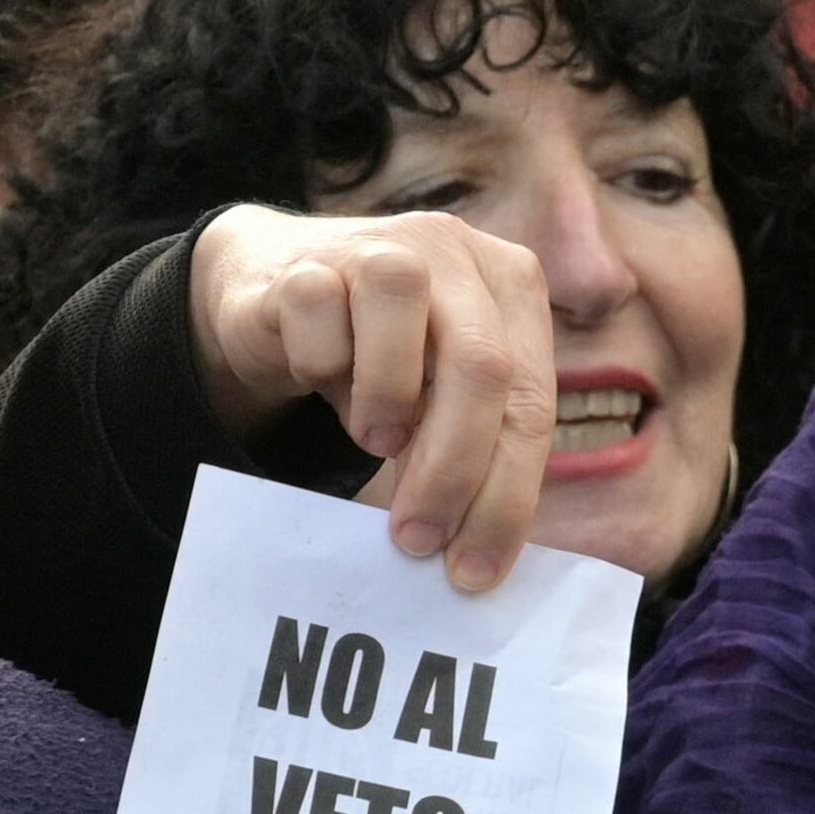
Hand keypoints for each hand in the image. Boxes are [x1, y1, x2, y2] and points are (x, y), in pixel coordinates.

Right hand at [186, 205, 555, 592]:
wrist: (283, 293)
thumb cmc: (378, 357)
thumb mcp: (437, 399)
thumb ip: (468, 447)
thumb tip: (471, 548)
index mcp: (511, 287)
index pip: (531, 401)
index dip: (507, 494)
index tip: (474, 569)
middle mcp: (457, 252)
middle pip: (482, 362)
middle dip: (455, 469)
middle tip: (418, 538)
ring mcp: (383, 245)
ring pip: (401, 301)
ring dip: (388, 394)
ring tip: (374, 441)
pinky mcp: (309, 259)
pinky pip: (317, 309)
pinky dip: (318, 360)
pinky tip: (317, 377)